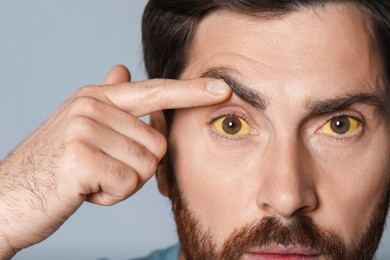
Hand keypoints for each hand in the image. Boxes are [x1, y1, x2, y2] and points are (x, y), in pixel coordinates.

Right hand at [0, 65, 230, 257]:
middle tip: (100, 170)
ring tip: (90, 179)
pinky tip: (84, 190)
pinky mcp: (80, 158)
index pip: (155, 91)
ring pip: (146, 167)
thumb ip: (109, 100)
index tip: (222, 89)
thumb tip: (124, 68)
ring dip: (122, 182)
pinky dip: (110, 196)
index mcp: (96, 97)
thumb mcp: (80, 125)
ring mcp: (84, 130)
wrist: (6, 198)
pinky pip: (127, 184)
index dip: (191, 91)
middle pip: (157, 144)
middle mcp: (91, 106)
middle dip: (136, 167)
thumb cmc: (53, 166)